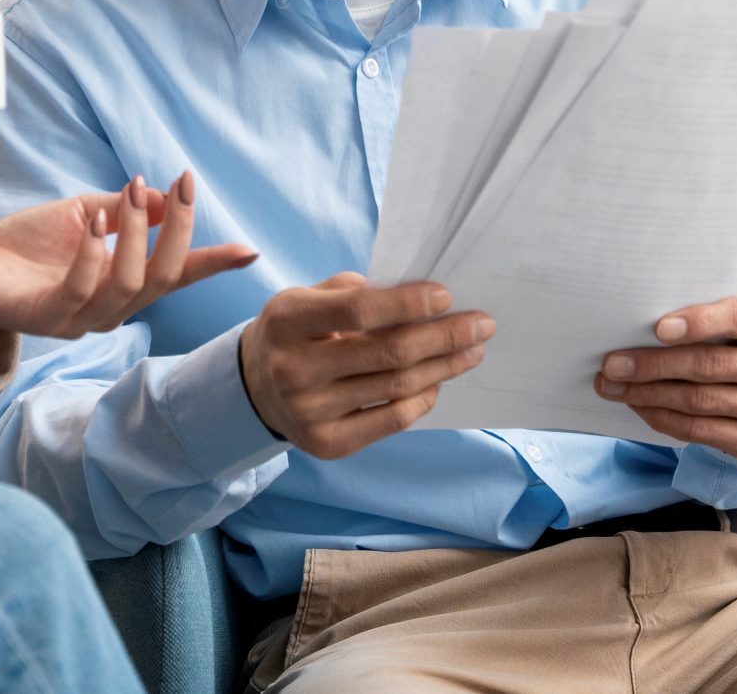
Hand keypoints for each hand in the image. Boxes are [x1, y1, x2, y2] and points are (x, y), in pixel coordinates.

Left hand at [0, 172, 256, 338]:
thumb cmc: (28, 245)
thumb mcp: (84, 215)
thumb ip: (123, 212)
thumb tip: (161, 198)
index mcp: (123, 286)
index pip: (177, 276)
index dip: (212, 263)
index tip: (248, 249)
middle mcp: (110, 309)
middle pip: (163, 277)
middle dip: (179, 229)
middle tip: (179, 183)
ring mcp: (80, 318)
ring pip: (129, 284)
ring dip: (134, 232)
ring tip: (129, 189)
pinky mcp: (47, 318)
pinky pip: (81, 288)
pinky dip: (94, 251)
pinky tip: (94, 220)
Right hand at [237, 274, 493, 459]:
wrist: (253, 387)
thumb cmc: (294, 332)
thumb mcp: (305, 298)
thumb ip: (353, 292)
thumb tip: (420, 300)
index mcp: (287, 321)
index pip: (358, 310)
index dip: (407, 303)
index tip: (446, 295)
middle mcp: (294, 369)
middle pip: (387, 352)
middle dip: (444, 336)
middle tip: (482, 325)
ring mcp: (309, 412)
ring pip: (396, 387)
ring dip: (443, 366)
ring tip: (471, 351)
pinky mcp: (327, 444)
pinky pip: (392, 420)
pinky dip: (422, 398)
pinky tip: (438, 381)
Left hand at [595, 297, 736, 457]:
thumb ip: (704, 312)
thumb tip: (637, 320)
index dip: (699, 322)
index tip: (657, 328)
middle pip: (712, 365)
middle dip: (654, 364)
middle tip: (612, 364)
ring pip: (701, 401)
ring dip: (648, 393)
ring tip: (612, 385)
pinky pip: (700, 431)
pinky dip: (662, 417)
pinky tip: (637, 404)